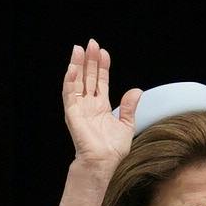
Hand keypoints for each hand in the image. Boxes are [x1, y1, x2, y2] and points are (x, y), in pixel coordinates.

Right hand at [61, 39, 141, 172]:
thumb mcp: (126, 125)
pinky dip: (70, 81)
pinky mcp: (72, 114)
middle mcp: (89, 105)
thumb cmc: (112, 149)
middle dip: (89, 60)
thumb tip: (136, 90)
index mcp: (101, 106)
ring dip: (77, 65)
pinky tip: (72, 68)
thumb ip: (129, 107)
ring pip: (77, 82)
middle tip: (91, 43)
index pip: (100, 81)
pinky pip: (69, 95)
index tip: (103, 52)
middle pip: (88, 77)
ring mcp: (79, 108)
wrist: (103, 163)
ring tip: (79, 50)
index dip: (102, 67)